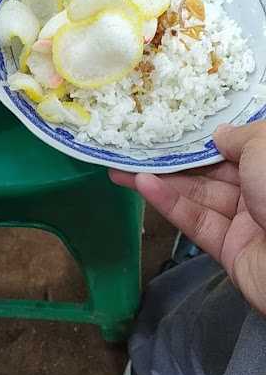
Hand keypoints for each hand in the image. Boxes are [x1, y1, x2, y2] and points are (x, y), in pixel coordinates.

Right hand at [109, 121, 265, 314]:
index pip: (238, 145)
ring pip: (199, 196)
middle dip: (174, 159)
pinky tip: (141, 185)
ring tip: (122, 167)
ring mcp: (247, 221)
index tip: (173, 125)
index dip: (205, 136)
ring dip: (161, 180)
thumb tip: (219, 134)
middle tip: (136, 147)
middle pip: (213, 171)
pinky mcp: (230, 250)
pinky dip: (168, 203)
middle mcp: (263, 189)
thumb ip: (238, 136)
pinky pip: (196, 221)